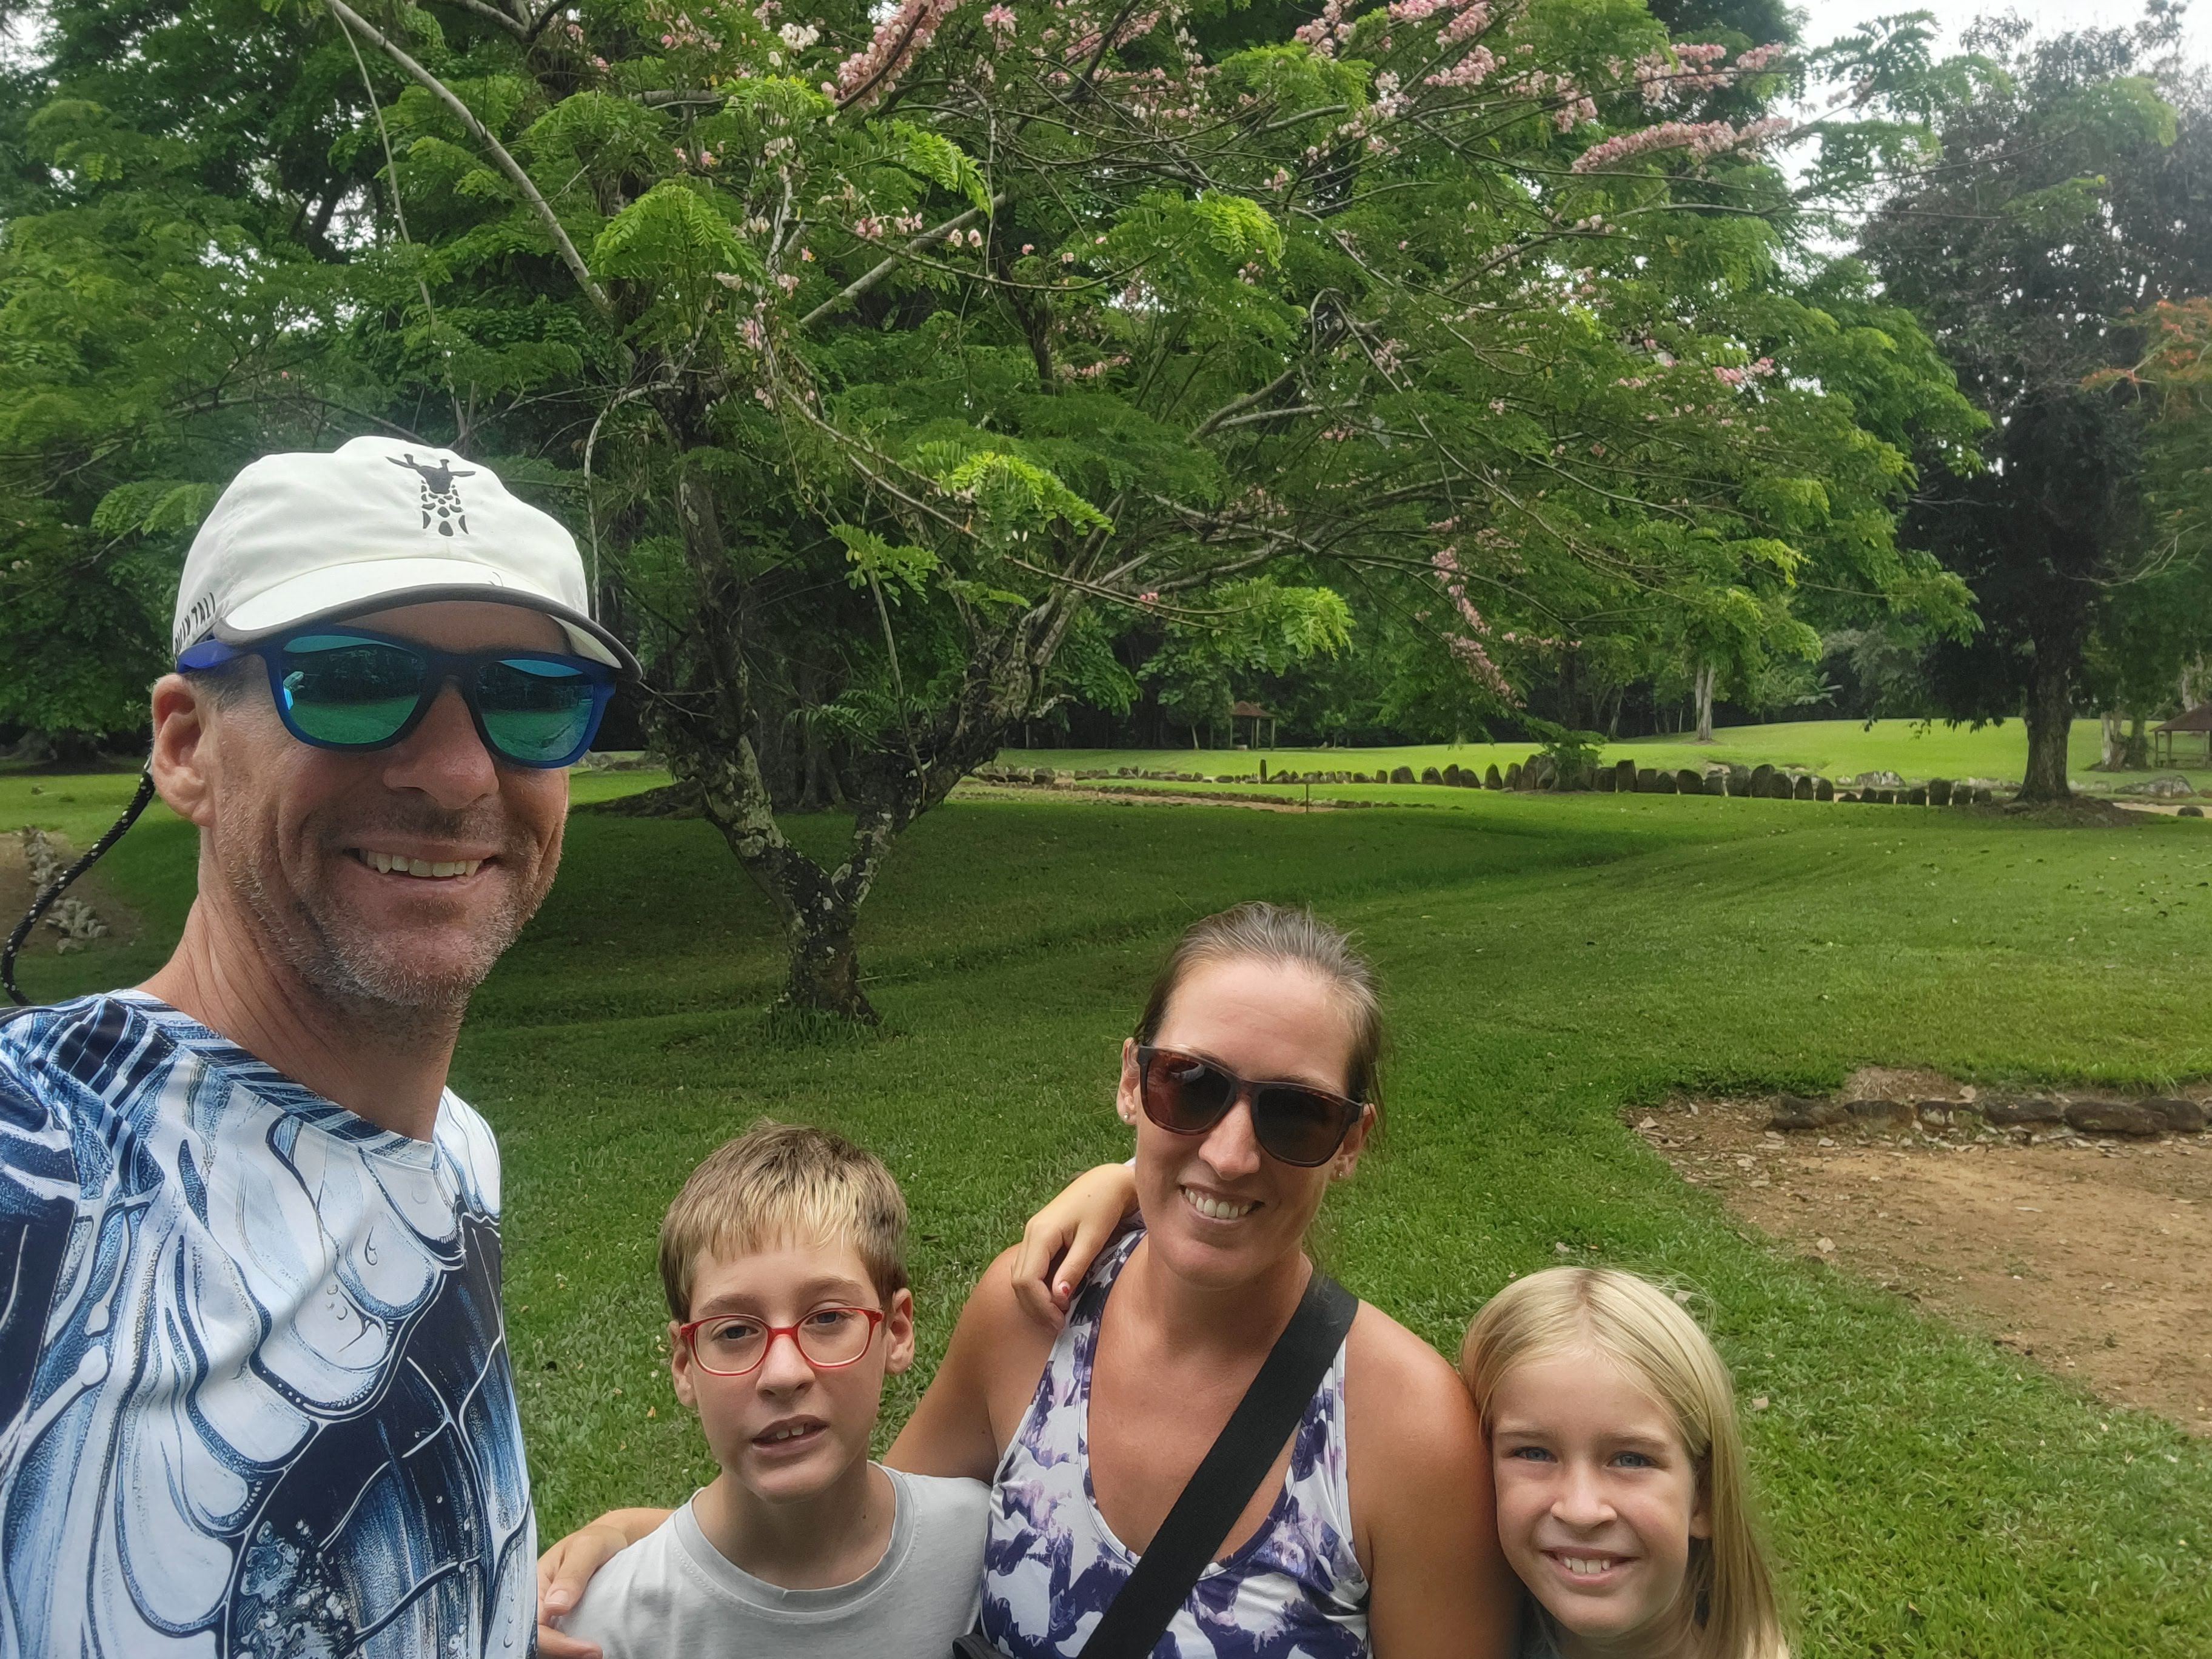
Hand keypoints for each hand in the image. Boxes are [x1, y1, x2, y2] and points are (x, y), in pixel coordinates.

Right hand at [535, 1509, 667, 1655]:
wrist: (608, 1542)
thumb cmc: (596, 1541)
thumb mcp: (588, 1547)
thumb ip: (573, 1573)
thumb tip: (555, 1606)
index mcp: (532, 1585)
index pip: (533, 1626)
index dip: (556, 1643)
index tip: (588, 1649)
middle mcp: (534, 1604)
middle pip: (536, 1642)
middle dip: (562, 1653)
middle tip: (597, 1654)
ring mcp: (546, 1615)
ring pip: (546, 1647)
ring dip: (566, 1654)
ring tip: (595, 1653)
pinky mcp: (559, 1622)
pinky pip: (557, 1642)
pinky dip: (569, 1651)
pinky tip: (587, 1649)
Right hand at [1009, 1162, 1138, 1325]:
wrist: (1106, 1181)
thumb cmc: (1104, 1207)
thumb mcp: (1093, 1239)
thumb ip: (1075, 1267)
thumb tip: (1058, 1297)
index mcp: (1041, 1233)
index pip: (1027, 1279)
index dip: (1040, 1305)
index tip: (1061, 1320)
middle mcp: (1030, 1233)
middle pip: (1018, 1281)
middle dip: (1035, 1307)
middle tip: (1058, 1325)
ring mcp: (1032, 1235)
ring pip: (1020, 1276)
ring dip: (1034, 1300)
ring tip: (1056, 1317)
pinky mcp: (1039, 1238)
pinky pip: (1029, 1269)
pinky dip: (1037, 1288)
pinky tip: (1054, 1299)